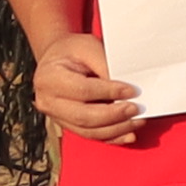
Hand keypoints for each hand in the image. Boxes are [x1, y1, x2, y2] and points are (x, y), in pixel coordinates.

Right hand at [32, 33, 146, 142]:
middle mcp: (48, 101)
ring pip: (89, 131)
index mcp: (49, 78)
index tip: (131, 90)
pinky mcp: (67, 126)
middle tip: (135, 108)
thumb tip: (125, 88)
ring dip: (116, 129)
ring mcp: (56, 117)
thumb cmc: (71, 51)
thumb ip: (104, 65)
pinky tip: (128, 134)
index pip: (83, 90)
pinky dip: (111, 138)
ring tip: (137, 120)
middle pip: (84, 117)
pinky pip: (91, 136)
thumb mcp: (87, 47)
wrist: (57, 61)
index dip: (109, 92)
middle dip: (114, 116)